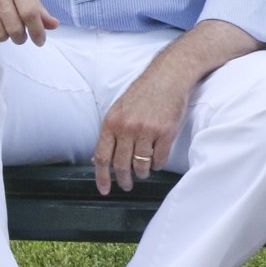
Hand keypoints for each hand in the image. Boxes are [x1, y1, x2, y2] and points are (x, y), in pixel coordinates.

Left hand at [93, 67, 190, 195]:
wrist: (167, 77)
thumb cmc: (142, 93)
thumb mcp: (119, 110)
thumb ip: (110, 134)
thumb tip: (98, 159)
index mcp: (111, 122)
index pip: (102, 156)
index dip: (102, 177)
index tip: (104, 189)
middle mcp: (127, 127)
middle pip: (121, 165)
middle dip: (124, 180)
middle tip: (126, 185)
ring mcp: (147, 130)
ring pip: (141, 165)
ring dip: (142, 173)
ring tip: (143, 171)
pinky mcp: (166, 132)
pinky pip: (160, 159)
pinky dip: (158, 165)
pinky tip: (156, 162)